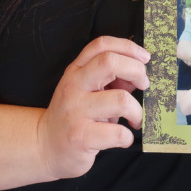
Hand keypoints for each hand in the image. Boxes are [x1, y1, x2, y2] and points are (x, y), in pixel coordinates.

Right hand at [37, 36, 149, 180]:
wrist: (45, 145)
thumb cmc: (74, 115)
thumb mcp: (86, 90)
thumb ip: (111, 78)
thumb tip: (139, 73)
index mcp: (76, 71)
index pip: (101, 45)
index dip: (128, 47)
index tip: (145, 58)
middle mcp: (74, 86)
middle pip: (110, 62)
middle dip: (137, 71)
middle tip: (144, 86)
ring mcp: (76, 111)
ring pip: (120, 100)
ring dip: (137, 111)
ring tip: (135, 120)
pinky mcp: (81, 137)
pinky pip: (118, 133)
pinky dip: (128, 137)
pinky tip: (123, 138)